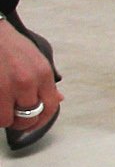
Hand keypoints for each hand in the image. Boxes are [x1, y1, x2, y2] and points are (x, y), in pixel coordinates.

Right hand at [0, 18, 56, 139]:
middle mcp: (25, 82)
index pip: (50, 107)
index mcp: (42, 74)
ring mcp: (4, 87)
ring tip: (4, 111)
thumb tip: (58, 99)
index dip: (43, 119)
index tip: (36, 121)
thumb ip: (47, 81)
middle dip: (23, 122)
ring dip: (5, 118)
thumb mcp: (37, 58)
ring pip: (6, 119)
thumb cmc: (11, 44)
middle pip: (29, 117)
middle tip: (16, 118)